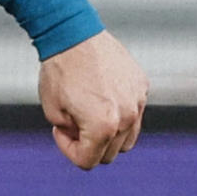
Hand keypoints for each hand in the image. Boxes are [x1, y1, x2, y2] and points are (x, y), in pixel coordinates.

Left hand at [40, 31, 145, 169]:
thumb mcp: (54, 113)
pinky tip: (100, 95)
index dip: (68, 150)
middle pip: (110, 154)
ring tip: (88, 113)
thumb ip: (73, 136)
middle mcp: (127, 116)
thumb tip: (89, 142)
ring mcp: (138, 100)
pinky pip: (134, 112)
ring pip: (127, 138)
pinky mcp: (142, 85)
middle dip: (88, 144)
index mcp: (103, 126)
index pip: (88, 161)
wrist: (73, 34)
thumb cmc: (59, 73)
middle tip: (72, 121)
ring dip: (108, 134)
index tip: (59, 129)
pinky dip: (119, 112)